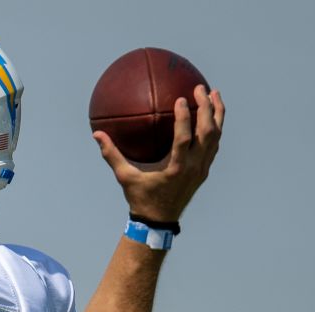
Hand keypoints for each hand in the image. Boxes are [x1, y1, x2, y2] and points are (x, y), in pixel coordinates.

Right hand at [94, 85, 224, 222]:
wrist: (159, 221)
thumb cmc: (140, 198)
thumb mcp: (124, 177)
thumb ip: (112, 155)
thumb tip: (97, 135)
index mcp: (175, 168)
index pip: (184, 138)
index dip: (184, 117)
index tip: (181, 98)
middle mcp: (193, 167)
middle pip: (208, 133)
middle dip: (207, 108)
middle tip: (201, 88)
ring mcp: (201, 169)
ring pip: (216, 138)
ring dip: (217, 115)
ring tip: (214, 94)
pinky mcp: (204, 171)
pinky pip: (214, 145)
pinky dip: (215, 128)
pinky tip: (212, 115)